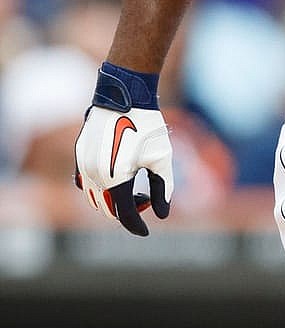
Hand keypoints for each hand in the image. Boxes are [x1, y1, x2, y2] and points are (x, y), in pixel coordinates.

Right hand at [74, 98, 172, 237]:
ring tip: (134, 189)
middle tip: (145, 198)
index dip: (136, 226)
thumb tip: (161, 215)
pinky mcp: (79, 154)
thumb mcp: (162, 159)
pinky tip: (117, 179)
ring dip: (111, 201)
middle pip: (107, 209)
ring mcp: (83, 164)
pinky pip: (83, 183)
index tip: (145, 232)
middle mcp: (95, 174)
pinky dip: (99, 188)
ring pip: (93, 198)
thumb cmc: (147, 126)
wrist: (124, 96)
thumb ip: (162, 189)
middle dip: (127, 211)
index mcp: (116, 177)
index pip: (124, 214)